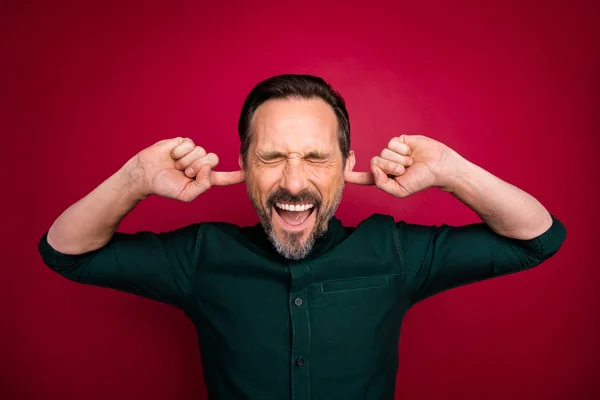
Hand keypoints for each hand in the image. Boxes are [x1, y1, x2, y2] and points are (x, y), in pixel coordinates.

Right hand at [125, 137, 244, 201]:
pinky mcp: (184, 142)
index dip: (236, 176)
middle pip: (212, 160)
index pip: (223, 178)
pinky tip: (171, 155)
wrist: (146, 174)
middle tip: (183, 172)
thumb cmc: (165, 186)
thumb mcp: (186, 194)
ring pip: (201, 151)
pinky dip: (179, 151)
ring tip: (175, 165)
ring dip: (185, 160)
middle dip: (196, 166)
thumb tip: (208, 168)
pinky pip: (189, 144)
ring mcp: (193, 152)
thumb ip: (202, 185)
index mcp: (204, 178)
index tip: (249, 173)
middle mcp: (201, 164)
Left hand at [344, 135, 457, 197]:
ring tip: (410, 162)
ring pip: (384, 153)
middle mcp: (384, 165)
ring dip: (399, 159)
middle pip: (374, 162)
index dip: (350, 175)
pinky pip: (392, 143)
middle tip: (405, 170)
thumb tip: (372, 166)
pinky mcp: (398, 142)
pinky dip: (402, 149)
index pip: (363, 177)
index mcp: (383, 178)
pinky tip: (411, 152)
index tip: (340, 173)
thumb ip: (381, 183)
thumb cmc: (420, 180)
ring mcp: (391, 152)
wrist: (438, 167)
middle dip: (391, 167)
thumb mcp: (399, 190)